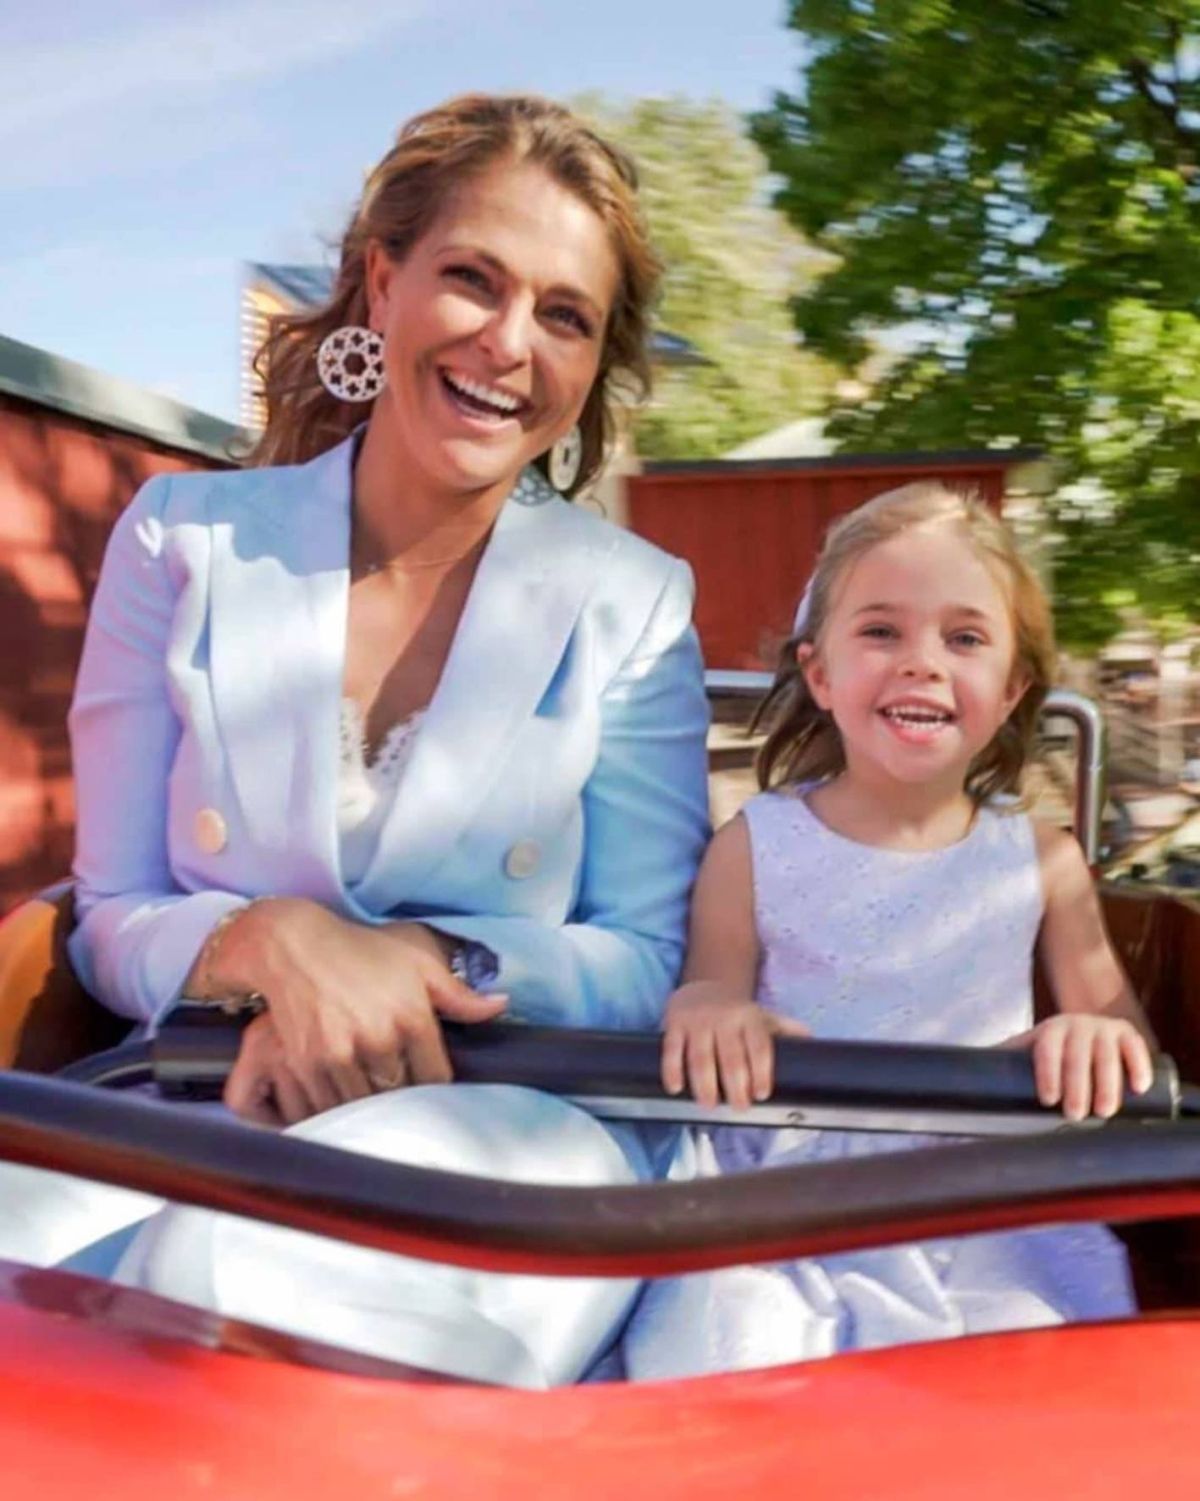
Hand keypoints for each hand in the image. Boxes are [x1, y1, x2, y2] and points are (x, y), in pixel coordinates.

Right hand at [215, 900, 506, 1122]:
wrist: (293, 946)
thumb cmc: (362, 951)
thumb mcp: (417, 962)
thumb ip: (459, 994)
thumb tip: (501, 1006)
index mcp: (411, 1016)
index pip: (435, 1078)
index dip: (433, 1087)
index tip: (427, 1083)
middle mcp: (378, 1038)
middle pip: (400, 1096)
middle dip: (402, 1100)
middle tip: (401, 1099)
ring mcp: (340, 1054)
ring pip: (364, 1106)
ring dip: (368, 1110)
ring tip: (371, 1106)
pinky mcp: (306, 1064)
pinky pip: (328, 1106)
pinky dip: (335, 1110)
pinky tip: (341, 1106)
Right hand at [661, 981, 808, 1109]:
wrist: (703, 986)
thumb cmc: (737, 1012)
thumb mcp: (763, 1016)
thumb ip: (785, 1028)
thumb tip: (813, 1041)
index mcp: (749, 1018)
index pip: (759, 1047)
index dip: (761, 1072)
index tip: (761, 1094)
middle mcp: (724, 1019)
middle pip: (731, 1057)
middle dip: (735, 1086)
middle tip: (738, 1107)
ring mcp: (698, 1021)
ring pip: (701, 1057)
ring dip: (704, 1084)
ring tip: (709, 1105)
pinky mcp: (675, 1024)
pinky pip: (672, 1050)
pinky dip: (672, 1070)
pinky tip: (677, 1089)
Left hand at [1009, 1014, 1154, 1120]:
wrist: (1081, 1025)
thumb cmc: (1048, 1050)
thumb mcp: (1025, 1051)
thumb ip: (1000, 1064)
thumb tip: (956, 1085)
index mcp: (1048, 1032)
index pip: (1046, 1050)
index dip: (1047, 1073)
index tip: (1048, 1100)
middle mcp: (1075, 1026)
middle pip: (1077, 1056)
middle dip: (1077, 1085)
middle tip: (1076, 1115)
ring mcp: (1102, 1028)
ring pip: (1107, 1054)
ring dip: (1107, 1083)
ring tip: (1104, 1111)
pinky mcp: (1127, 1034)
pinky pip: (1135, 1047)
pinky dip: (1138, 1065)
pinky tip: (1139, 1086)